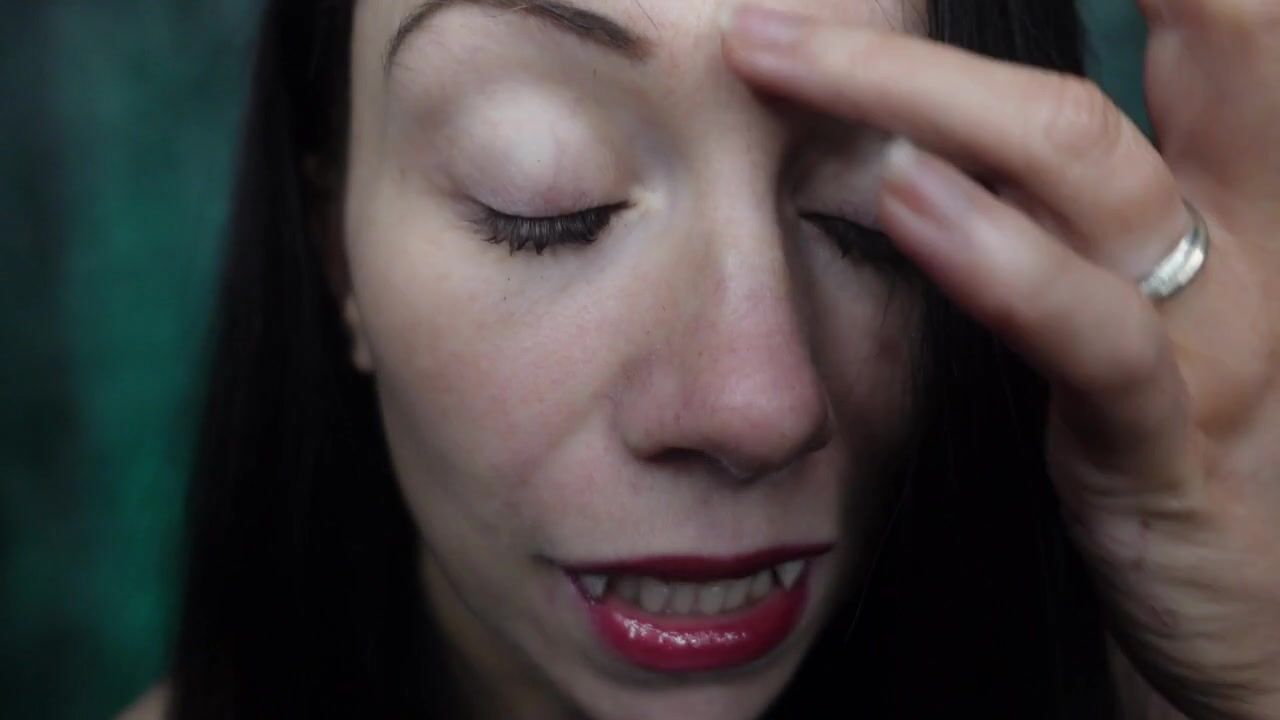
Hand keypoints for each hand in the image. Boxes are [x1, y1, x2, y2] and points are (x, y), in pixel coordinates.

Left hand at [720, 3, 1279, 717]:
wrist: (1246, 616)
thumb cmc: (1163, 439)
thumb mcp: (1117, 303)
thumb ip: (1050, 214)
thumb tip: (926, 135)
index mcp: (1228, 195)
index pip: (1210, 36)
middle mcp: (1240, 240)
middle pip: (1184, 49)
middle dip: (1030, 0)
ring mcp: (1213, 335)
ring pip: (1089, 166)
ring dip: (921, 93)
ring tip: (788, 54)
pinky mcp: (1163, 441)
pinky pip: (1093, 335)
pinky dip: (997, 260)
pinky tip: (904, 201)